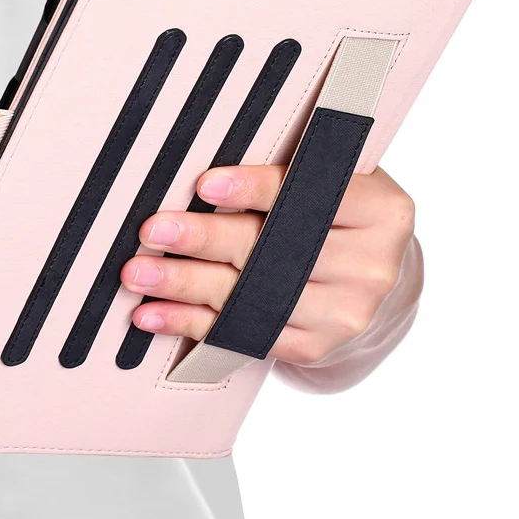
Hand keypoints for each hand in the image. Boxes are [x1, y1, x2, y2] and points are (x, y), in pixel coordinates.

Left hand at [121, 165, 415, 366]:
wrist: (367, 281)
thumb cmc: (334, 215)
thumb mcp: (334, 181)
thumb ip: (291, 170)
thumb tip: (204, 172)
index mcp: (381, 211)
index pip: (313, 193)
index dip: (255, 189)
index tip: (204, 184)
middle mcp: (370, 266)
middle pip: (275, 250)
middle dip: (205, 238)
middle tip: (152, 230)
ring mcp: (345, 313)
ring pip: (251, 297)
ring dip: (186, 285)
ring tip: (137, 273)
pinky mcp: (314, 347)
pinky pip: (244, 335)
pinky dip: (192, 323)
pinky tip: (154, 313)